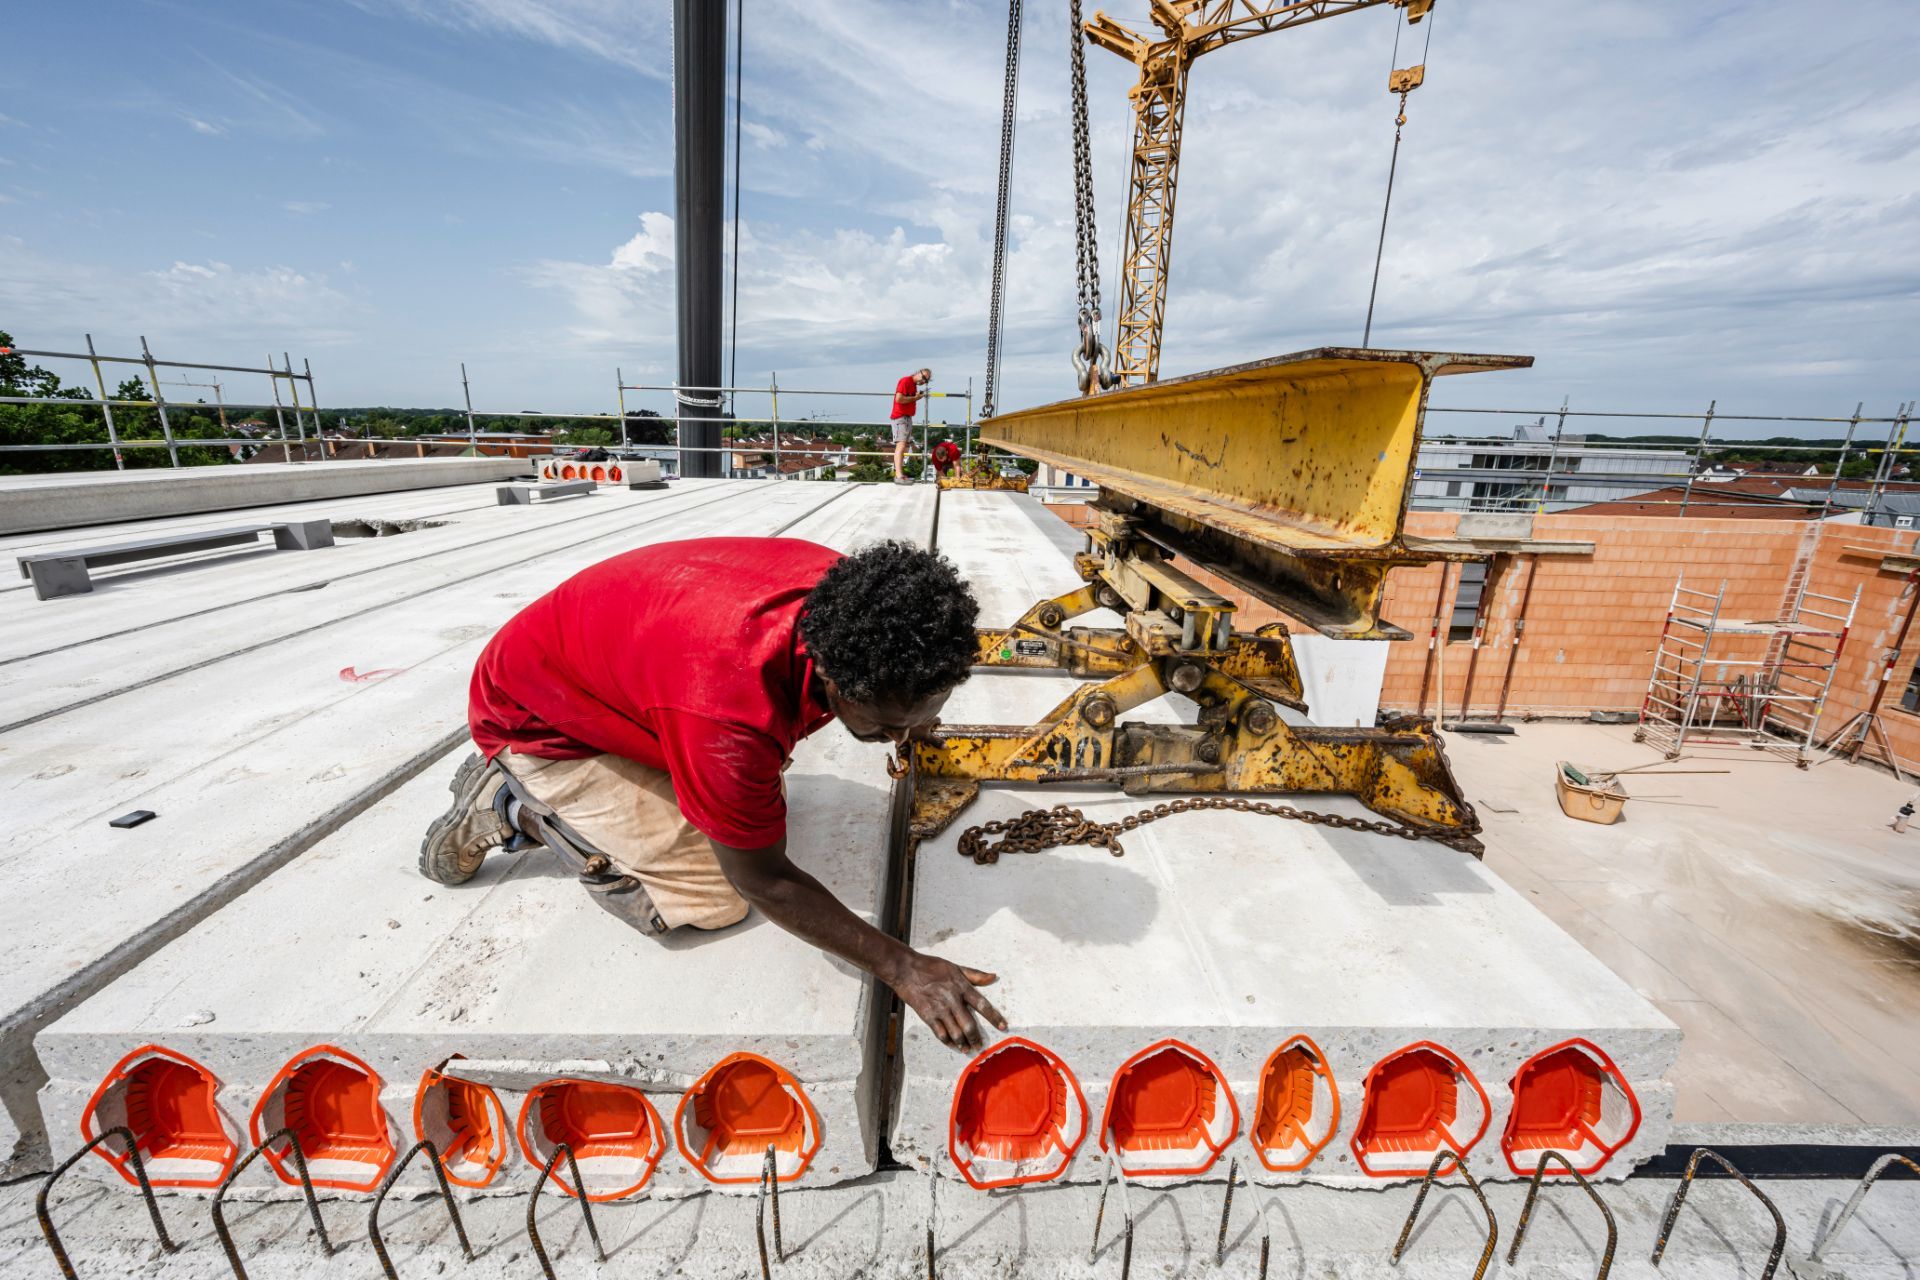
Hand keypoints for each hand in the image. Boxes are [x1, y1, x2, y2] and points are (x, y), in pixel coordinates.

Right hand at [888, 951, 1005, 1050]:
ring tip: (968, 1049)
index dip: (994, 1017)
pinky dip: (948, 1042)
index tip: (1003, 1027)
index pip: (982, 1004)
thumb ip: (975, 975)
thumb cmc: (931, 966)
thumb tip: (994, 977)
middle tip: (980, 1046)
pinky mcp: (927, 1016)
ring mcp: (939, 1009)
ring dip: (964, 1043)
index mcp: (961, 987)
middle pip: (969, 1025)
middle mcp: (952, 1000)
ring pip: (956, 1033)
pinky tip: (953, 1045)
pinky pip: (941, 1034)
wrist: (906, 970)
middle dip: (976, 1038)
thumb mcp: (955, 967)